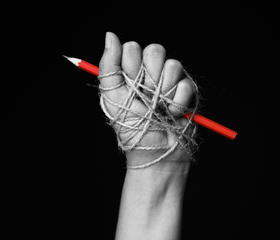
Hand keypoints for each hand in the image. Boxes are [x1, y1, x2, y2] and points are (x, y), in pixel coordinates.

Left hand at [99, 32, 196, 166]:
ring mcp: (169, 82)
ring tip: (159, 109)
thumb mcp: (113, 97)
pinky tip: (172, 114)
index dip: (131, 66)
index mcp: (130, 74)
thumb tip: (110, 35)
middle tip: (145, 97)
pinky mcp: (186, 92)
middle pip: (155, 50)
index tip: (129, 86)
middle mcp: (149, 74)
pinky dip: (178, 102)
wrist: (156, 152)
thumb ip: (109, 65)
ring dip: (164, 92)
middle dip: (149, 77)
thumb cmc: (131, 129)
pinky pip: (186, 83)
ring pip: (173, 64)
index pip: (132, 48)